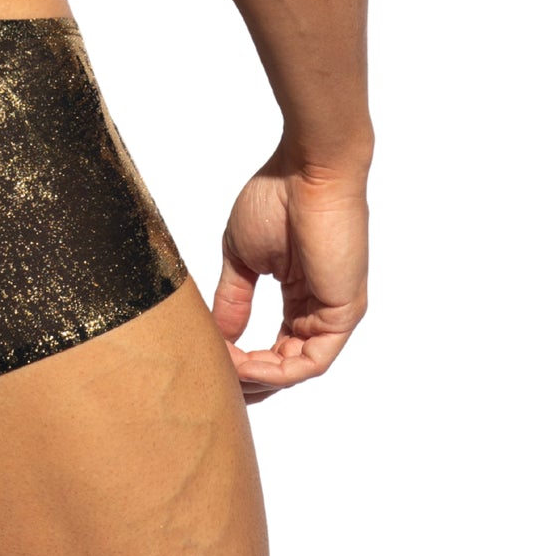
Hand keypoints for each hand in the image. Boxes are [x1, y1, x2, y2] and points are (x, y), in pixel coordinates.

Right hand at [212, 141, 369, 404]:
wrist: (308, 170)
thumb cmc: (277, 198)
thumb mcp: (243, 257)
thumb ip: (234, 299)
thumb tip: (220, 336)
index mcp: (301, 294)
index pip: (276, 347)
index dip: (243, 363)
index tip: (212, 362)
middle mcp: (320, 309)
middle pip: (286, 365)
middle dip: (250, 381)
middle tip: (215, 385)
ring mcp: (334, 313)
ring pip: (297, 368)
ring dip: (259, 378)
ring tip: (224, 371)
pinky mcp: (343, 313)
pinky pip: (312, 360)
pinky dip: (278, 370)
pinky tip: (246, 365)